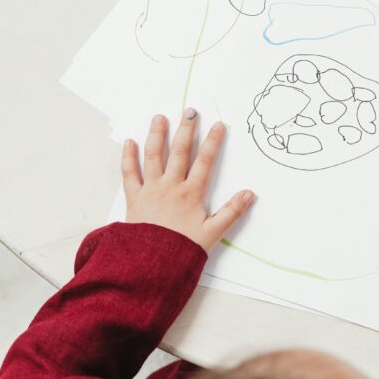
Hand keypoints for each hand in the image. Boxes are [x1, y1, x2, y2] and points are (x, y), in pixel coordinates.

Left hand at [122, 110, 254, 252]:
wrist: (149, 266)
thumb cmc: (181, 250)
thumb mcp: (212, 233)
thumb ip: (231, 212)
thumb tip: (250, 194)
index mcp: (191, 194)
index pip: (205, 162)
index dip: (213, 142)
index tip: (219, 124)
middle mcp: (171, 186)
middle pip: (180, 152)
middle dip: (186, 130)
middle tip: (190, 111)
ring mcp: (151, 190)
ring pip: (154, 157)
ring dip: (157, 135)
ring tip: (160, 117)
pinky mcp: (134, 198)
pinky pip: (129, 174)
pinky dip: (128, 157)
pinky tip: (130, 143)